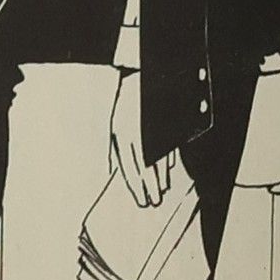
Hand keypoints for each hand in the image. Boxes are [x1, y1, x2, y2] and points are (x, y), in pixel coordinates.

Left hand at [110, 69, 174, 208]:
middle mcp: (138, 135)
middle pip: (145, 168)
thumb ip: (113, 150)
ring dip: (161, 178)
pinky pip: (168, 148)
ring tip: (163, 191)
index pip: (130, 168)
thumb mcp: (114, 125)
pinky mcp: (165, 126)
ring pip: (159, 160)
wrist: (142, 77)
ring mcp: (153, 131)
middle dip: (149, 187)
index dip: (135, 186)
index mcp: (123, 136)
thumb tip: (111, 171)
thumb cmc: (126, 105)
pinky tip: (169, 171)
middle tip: (153, 202)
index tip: (140, 200)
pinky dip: (169, 161)